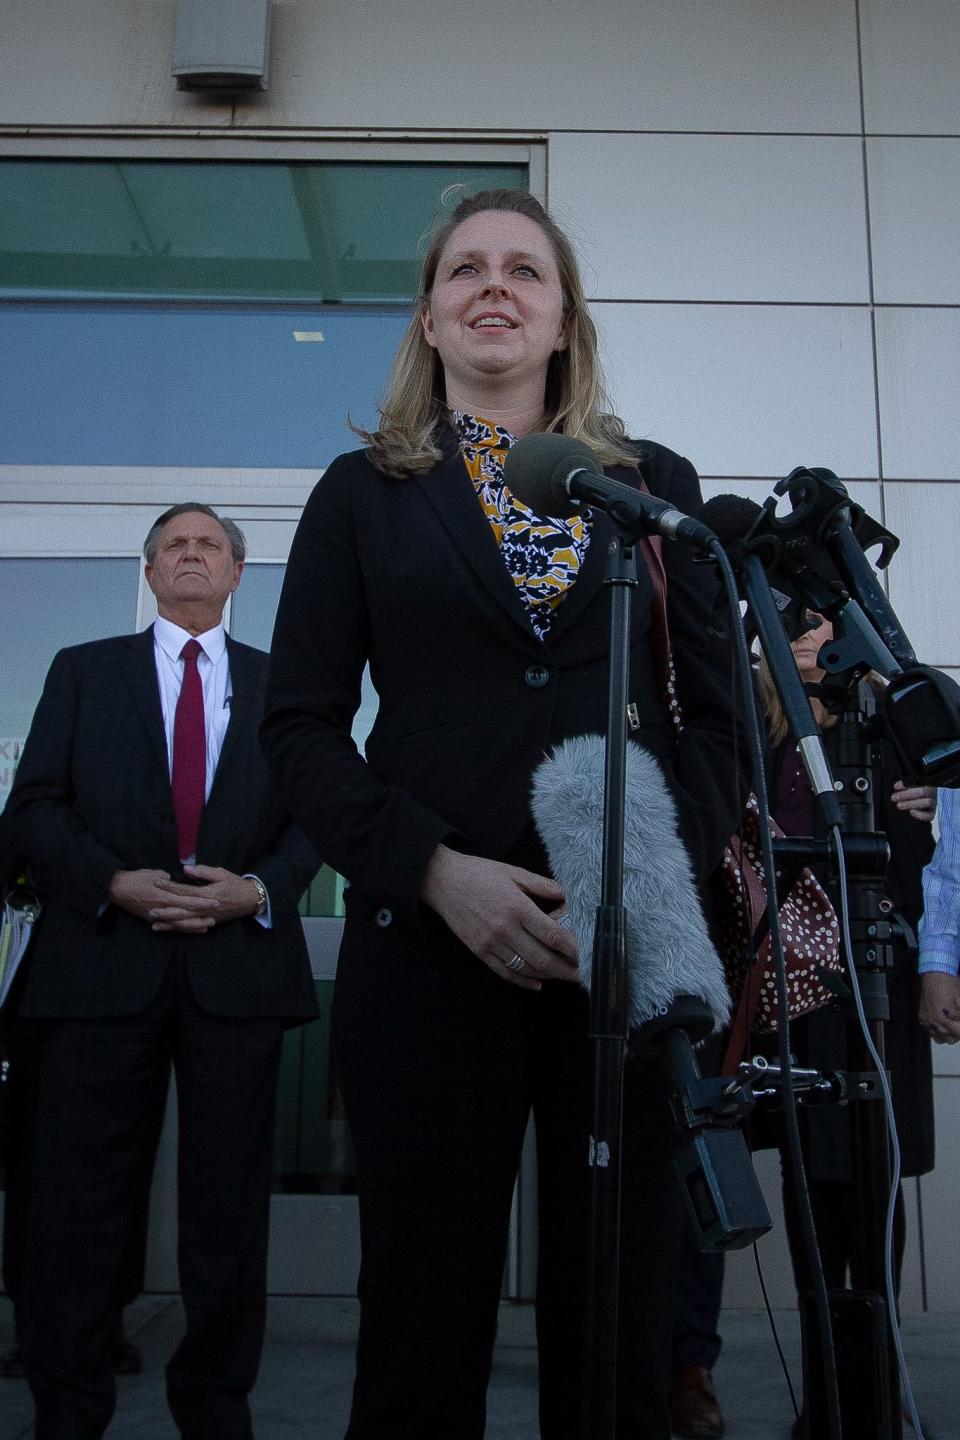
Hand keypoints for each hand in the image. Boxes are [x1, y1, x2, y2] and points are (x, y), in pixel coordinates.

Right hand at [107, 868, 218, 932]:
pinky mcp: (152, 920)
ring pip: (179, 924)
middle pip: (185, 915)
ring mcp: (157, 916)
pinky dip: (182, 928)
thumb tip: (175, 879)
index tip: (215, 901)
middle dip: (201, 916)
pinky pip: (170, 926)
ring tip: (208, 925)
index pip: (186, 900)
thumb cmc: (134, 879)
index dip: (201, 902)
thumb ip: (167, 878)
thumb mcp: (152, 874)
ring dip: (194, 926)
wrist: (116, 890)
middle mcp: (162, 909)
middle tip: (216, 916)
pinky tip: (193, 929)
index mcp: (163, 896)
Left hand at [148, 864, 262, 931]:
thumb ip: (203, 871)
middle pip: (182, 910)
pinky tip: (168, 929)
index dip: (170, 887)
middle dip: (165, 910)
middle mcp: (205, 908)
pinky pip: (191, 927)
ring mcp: (206, 917)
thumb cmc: (235, 884)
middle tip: (150, 909)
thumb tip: (186, 868)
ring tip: (153, 923)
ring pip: (185, 922)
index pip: (185, 891)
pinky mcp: (208, 922)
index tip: (157, 882)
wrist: (249, 900)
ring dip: (169, 923)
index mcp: (207, 894)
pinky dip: (178, 929)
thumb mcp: (221, 873)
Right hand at [419, 844, 578, 990]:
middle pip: (543, 958)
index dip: (572, 948)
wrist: (442, 881)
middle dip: (565, 969)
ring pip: (527, 968)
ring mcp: (491, 943)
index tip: (583, 953)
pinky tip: (537, 984)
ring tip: (563, 976)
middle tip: (580, 973)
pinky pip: (505, 972)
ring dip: (548, 976)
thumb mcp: (514, 873)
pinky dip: (523, 981)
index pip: (553, 936)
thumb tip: (565, 895)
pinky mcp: (480, 951)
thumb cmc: (479, 874)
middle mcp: (506, 929)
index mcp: (518, 908)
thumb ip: (542, 886)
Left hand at [890, 780, 935, 821]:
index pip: (919, 782)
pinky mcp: (934, 814)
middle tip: (894, 798)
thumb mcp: (914, 785)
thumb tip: (896, 786)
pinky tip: (911, 812)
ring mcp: (935, 803)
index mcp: (929, 783)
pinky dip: (921, 814)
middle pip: (922, 792)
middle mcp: (934, 792)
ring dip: (911, 803)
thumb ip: (906, 785)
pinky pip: (930, 815)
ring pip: (927, 802)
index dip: (907, 785)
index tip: (896, 787)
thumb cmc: (920, 791)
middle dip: (906, 795)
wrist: (932, 803)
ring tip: (899, 805)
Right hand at [919, 971, 959, 1043]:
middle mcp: (934, 1022)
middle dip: (957, 1033)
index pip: (958, 1034)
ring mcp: (927, 1020)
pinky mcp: (922, 1017)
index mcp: (944, 1019)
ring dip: (947, 1034)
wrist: (935, 975)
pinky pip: (930, 1031)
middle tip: (958, 1024)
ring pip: (940, 1038)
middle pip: (950, 1039)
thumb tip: (959, 1022)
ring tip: (952, 1026)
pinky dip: (937, 1030)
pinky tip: (942, 1023)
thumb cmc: (951, 986)